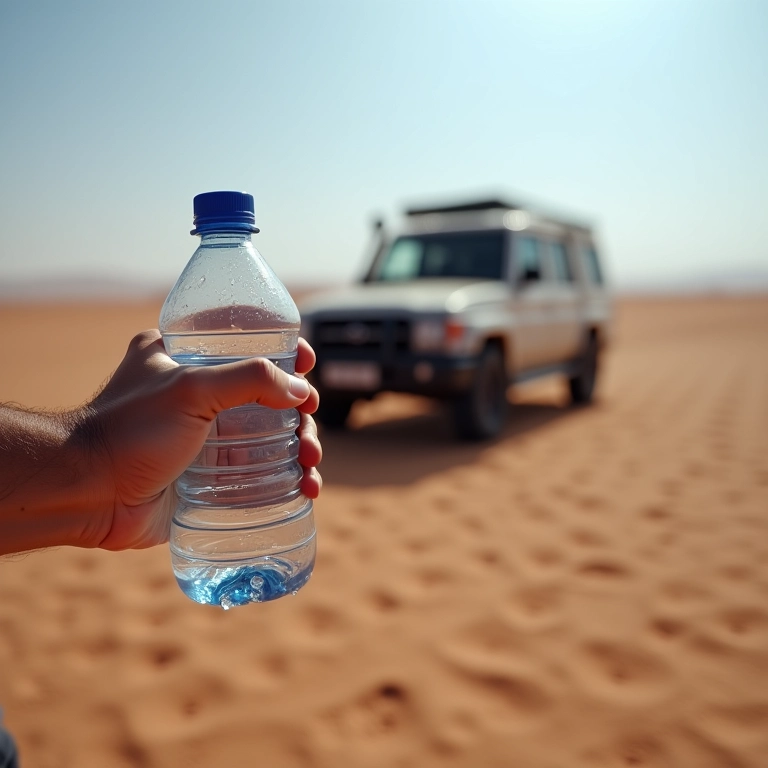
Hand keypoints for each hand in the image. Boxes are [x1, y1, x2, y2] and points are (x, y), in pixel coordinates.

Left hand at [81, 331, 321, 550]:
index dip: (284, 351)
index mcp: (185, 357)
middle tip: (308, 431)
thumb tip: (299, 391)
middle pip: (268, 395)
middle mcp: (198, 394)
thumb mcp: (190, 389)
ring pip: (270, 436)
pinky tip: (305, 490)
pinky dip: (287, 479)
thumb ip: (249, 379)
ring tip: (311, 467)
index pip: (246, 342)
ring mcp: (206, 436)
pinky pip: (259, 472)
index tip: (307, 364)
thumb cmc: (128, 433)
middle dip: (300, 414)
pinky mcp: (210, 475)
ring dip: (300, 448)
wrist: (89, 495)